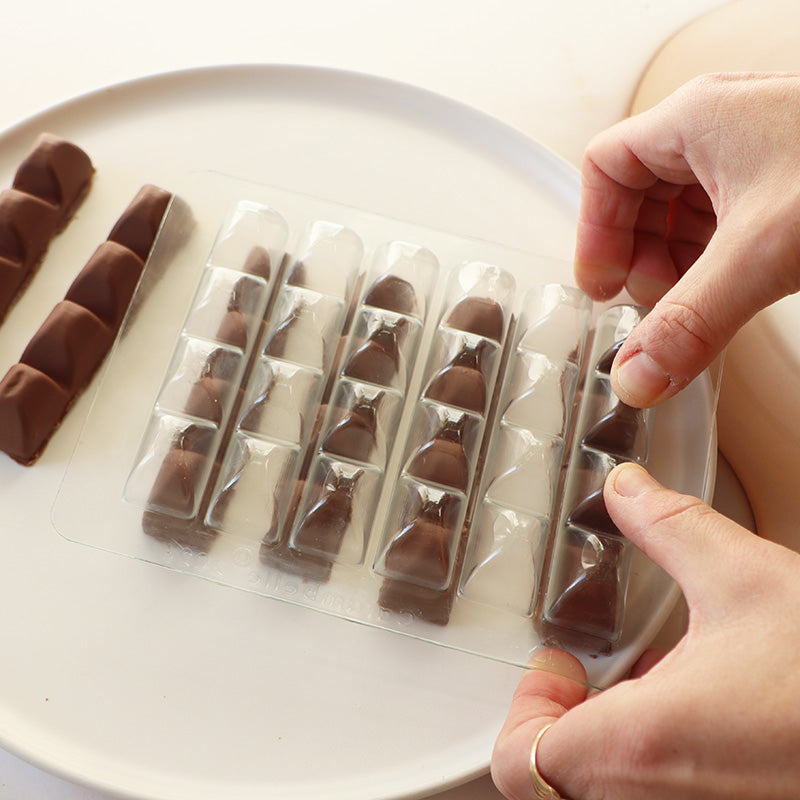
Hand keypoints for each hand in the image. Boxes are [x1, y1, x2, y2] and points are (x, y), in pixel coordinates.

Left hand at [491, 462, 799, 799]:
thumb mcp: (744, 578)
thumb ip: (667, 526)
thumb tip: (627, 491)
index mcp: (642, 747)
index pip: (520, 767)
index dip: (526, 710)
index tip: (558, 664)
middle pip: (559, 778)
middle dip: (569, 713)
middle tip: (592, 668)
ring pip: (609, 785)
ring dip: (616, 731)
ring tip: (654, 676)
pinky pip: (663, 788)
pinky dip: (661, 749)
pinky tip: (705, 701)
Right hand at [575, 72, 799, 407]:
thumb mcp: (764, 252)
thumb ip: (692, 322)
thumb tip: (637, 376)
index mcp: (696, 120)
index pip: (605, 168)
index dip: (595, 231)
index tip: (604, 287)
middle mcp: (720, 127)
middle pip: (640, 193)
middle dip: (639, 256)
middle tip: (651, 304)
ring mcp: (755, 150)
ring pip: (682, 209)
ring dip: (677, 263)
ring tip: (692, 303)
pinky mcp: (783, 178)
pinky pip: (724, 219)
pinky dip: (715, 260)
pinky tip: (730, 290)